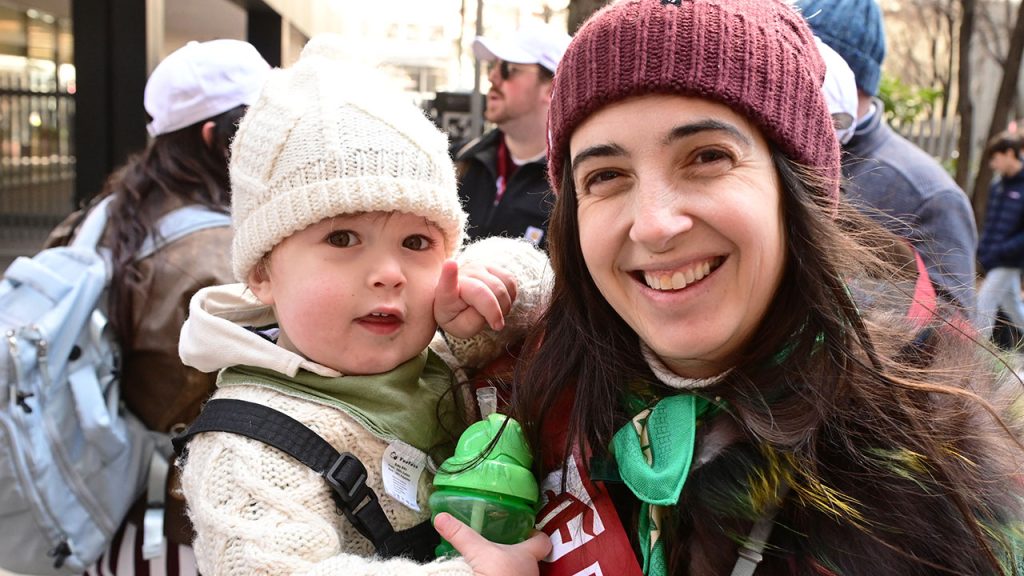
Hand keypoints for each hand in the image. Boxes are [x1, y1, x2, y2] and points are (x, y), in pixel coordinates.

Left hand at [434, 260, 516, 337]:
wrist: (459, 302)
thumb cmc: (457, 316)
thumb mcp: (460, 328)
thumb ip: (473, 322)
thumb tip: (488, 308)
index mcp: (447, 293)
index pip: (448, 283)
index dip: (449, 274)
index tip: (450, 264)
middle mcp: (462, 276)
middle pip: (485, 293)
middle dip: (496, 313)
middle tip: (495, 324)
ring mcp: (477, 267)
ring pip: (502, 286)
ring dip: (505, 305)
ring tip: (496, 313)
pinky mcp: (491, 265)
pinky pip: (510, 280)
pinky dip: (511, 295)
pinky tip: (502, 301)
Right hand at [434, 513, 549, 575]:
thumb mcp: (477, 552)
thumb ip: (461, 535)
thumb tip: (442, 518)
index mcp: (526, 555)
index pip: (541, 541)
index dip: (535, 534)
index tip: (526, 530)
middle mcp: (530, 572)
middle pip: (529, 559)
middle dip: (515, 554)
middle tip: (500, 547)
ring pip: (519, 574)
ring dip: (507, 571)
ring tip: (491, 566)